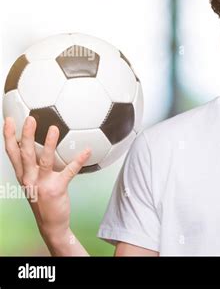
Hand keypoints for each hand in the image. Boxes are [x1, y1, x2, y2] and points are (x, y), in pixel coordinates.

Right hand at [3, 116, 90, 237]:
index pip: (12, 153)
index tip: (9, 120)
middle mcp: (29, 178)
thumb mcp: (34, 182)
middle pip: (25, 153)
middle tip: (30, 118)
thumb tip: (43, 145)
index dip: (9, 136)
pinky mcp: (57, 189)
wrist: (51, 224)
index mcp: (23, 175)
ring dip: (50, 143)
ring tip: (54, 128)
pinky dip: (79, 159)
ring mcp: (42, 184)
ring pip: (44, 160)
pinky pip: (69, 171)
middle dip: (26, 135)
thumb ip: (36, 165)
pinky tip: (87, 150)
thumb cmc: (44, 200)